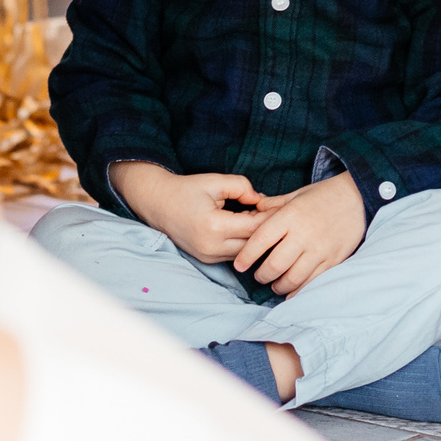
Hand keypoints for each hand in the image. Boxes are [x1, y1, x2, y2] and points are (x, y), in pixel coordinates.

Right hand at [109, 162, 265, 263]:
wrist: (158, 204)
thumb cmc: (186, 190)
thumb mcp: (215, 181)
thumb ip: (242, 186)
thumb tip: (261, 199)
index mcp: (214, 226)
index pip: (254, 228)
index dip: (270, 217)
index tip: (282, 207)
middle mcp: (211, 247)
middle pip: (252, 244)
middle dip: (266, 230)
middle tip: (277, 214)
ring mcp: (208, 256)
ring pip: (244, 253)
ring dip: (255, 239)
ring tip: (260, 219)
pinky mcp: (207, 260)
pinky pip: (233, 254)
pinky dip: (243, 243)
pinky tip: (246, 227)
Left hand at [232, 172, 365, 296]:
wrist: (359, 198)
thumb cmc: (324, 196)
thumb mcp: (296, 194)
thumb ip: (273, 205)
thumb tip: (250, 212)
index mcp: (291, 215)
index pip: (261, 240)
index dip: (246, 255)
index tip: (239, 265)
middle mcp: (304, 235)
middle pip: (274, 265)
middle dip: (261, 275)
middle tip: (258, 275)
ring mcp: (320, 250)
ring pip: (292, 278)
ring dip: (278, 286)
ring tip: (274, 283)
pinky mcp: (333, 260)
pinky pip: (311, 282)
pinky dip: (297, 290)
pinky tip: (291, 290)